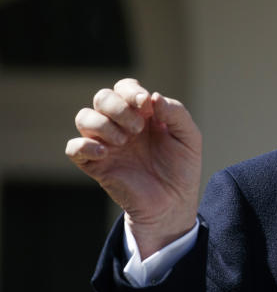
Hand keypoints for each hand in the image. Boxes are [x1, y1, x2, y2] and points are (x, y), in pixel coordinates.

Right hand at [66, 79, 201, 257]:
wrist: (173, 203)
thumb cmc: (181, 169)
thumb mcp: (189, 138)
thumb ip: (176, 113)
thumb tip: (153, 97)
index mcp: (142, 114)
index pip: (124, 88)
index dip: (130, 91)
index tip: (145, 104)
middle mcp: (120, 125)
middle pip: (102, 97)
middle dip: (118, 107)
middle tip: (138, 128)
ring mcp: (105, 144)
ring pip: (84, 117)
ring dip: (103, 124)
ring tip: (125, 141)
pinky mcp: (95, 164)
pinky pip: (73, 147)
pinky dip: (84, 145)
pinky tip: (105, 153)